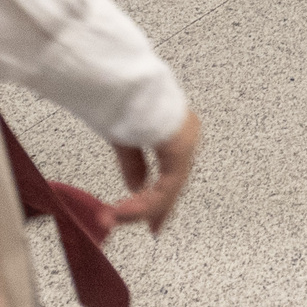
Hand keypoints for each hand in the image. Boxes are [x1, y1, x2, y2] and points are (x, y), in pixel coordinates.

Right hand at [108, 109, 200, 234]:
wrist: (121, 78)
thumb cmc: (121, 97)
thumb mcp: (125, 138)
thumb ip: (133, 164)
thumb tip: (136, 187)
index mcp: (175, 132)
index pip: (172, 173)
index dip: (160, 198)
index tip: (154, 221)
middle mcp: (186, 137)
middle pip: (173, 183)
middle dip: (154, 208)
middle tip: (152, 228)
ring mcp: (185, 141)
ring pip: (170, 186)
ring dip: (145, 207)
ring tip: (120, 218)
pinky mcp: (180, 146)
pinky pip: (166, 183)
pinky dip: (147, 200)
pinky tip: (127, 210)